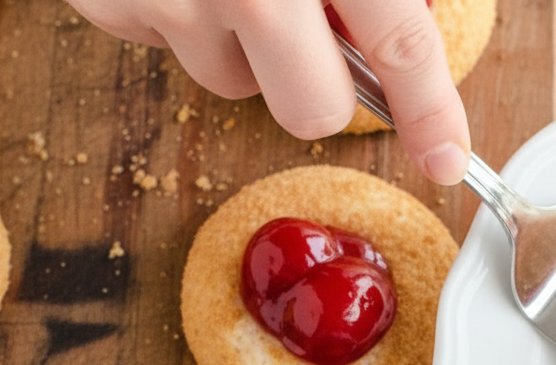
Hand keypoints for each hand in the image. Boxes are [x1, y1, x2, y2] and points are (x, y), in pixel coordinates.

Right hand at [66, 0, 470, 184]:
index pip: (398, 47)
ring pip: (234, 80)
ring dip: (246, 42)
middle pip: (312, 111)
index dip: (430, 112)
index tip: (444, 157)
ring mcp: (170, 1)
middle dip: (325, 86)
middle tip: (316, 31)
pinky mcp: (110, 2)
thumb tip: (418, 17)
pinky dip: (184, 13)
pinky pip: (168, 44)